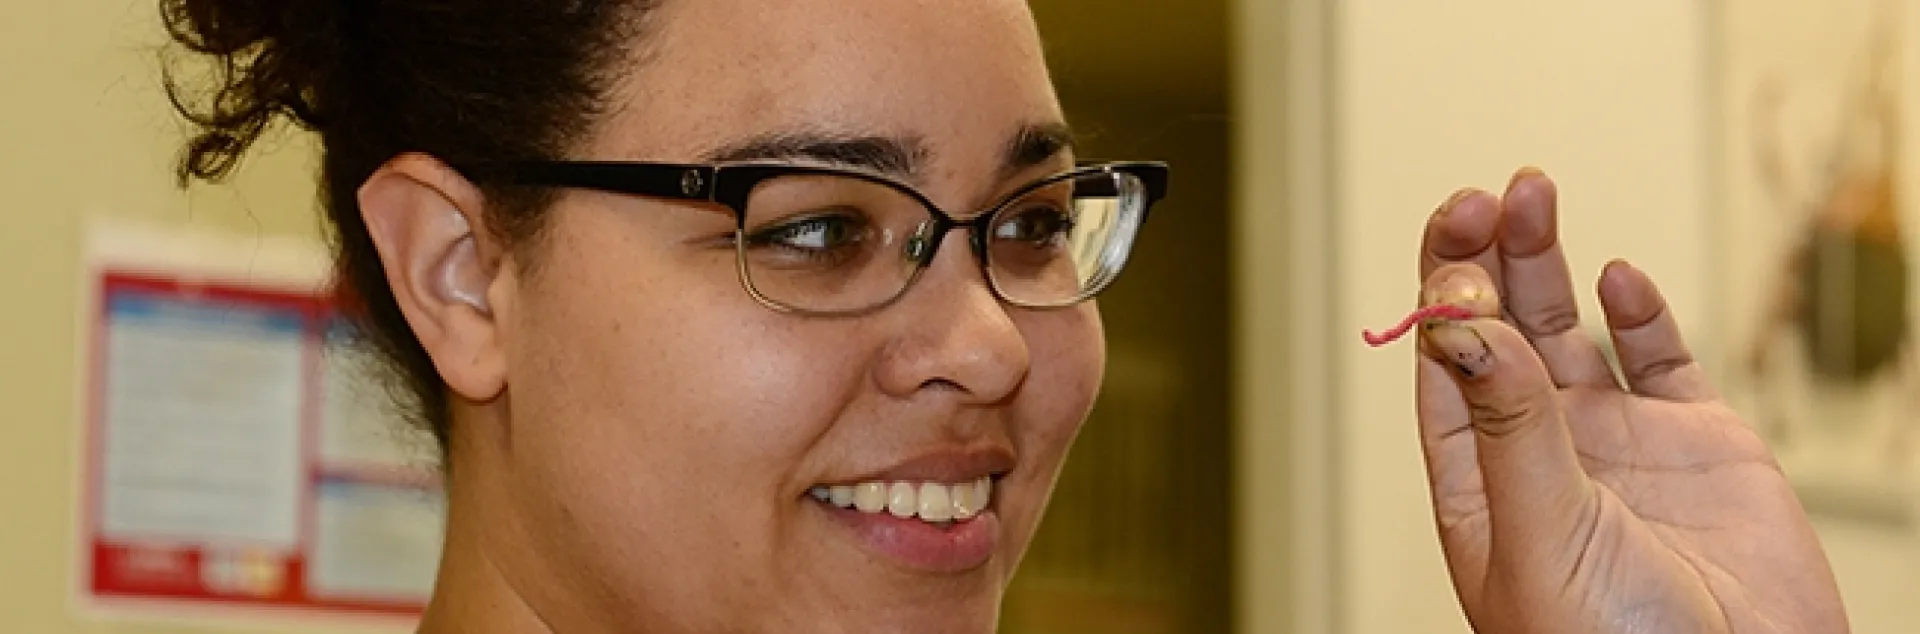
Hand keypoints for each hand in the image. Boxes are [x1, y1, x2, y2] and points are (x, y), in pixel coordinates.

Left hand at [1412, 167, 1848, 632]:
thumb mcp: (1543, 533)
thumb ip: (1511, 428)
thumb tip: (1460, 326)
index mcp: (1481, 486)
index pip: (1444, 368)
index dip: (1442, 294)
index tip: (1450, 232)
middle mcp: (1543, 455)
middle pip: (1499, 334)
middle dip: (1487, 259)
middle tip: (1485, 195)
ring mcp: (1620, 446)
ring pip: (1567, 332)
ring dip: (1547, 264)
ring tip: (1531, 193)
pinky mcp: (1698, 445)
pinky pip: (1659, 360)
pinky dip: (1639, 314)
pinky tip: (1616, 276)